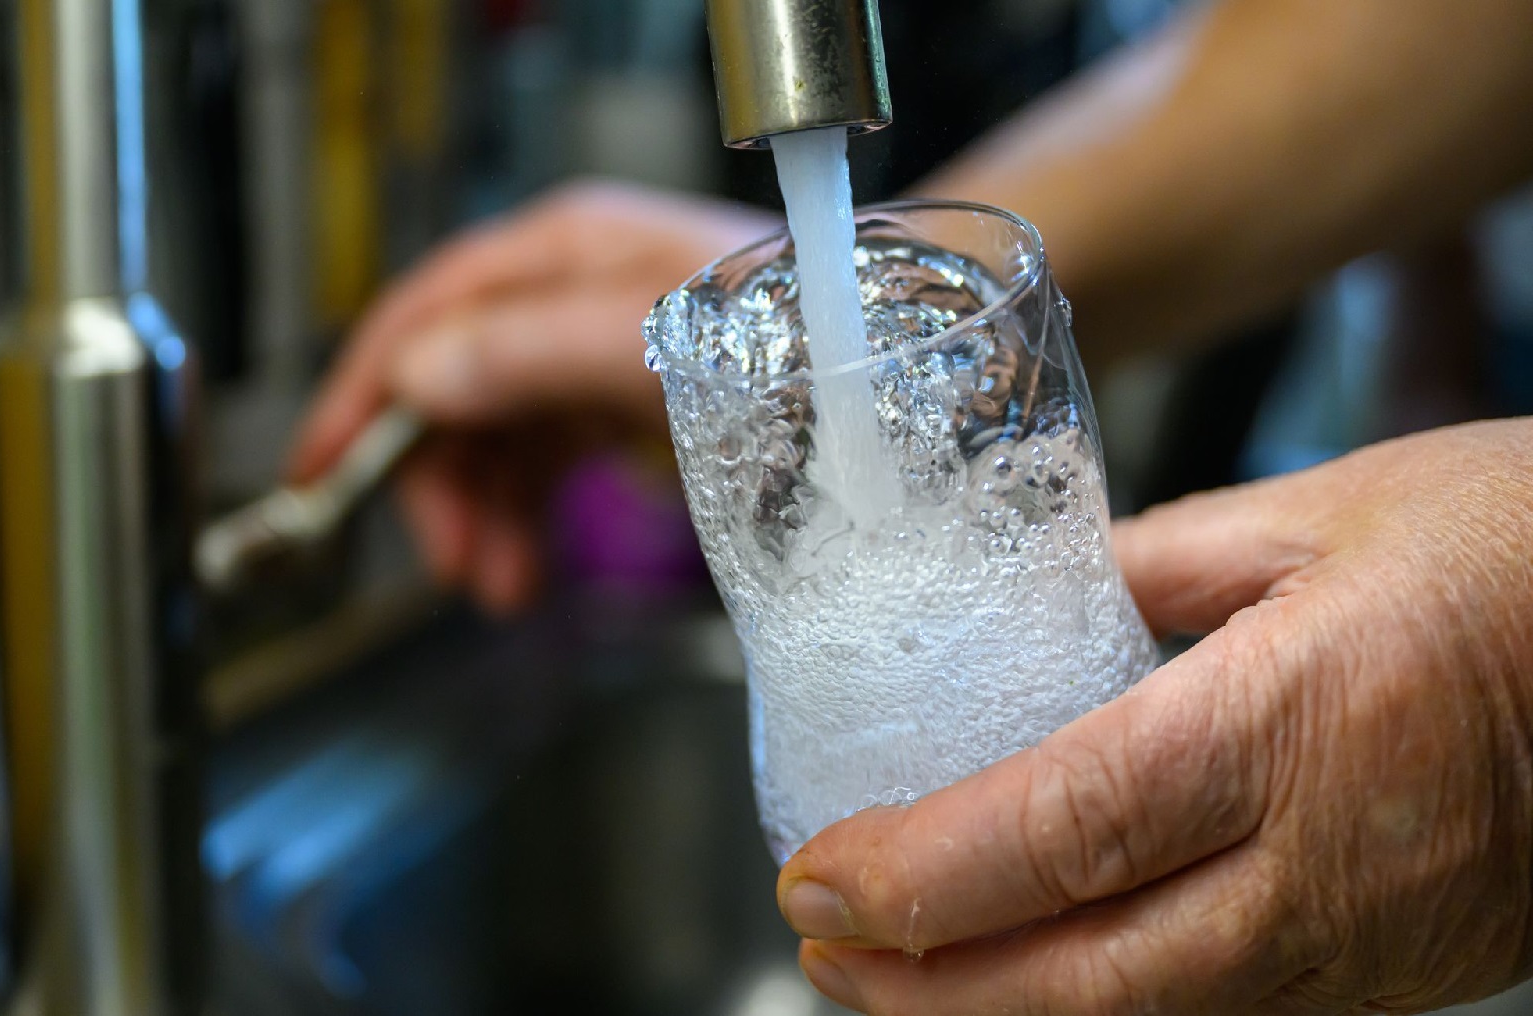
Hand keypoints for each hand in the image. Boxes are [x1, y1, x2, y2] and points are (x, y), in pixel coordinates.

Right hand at [289, 181, 776, 610]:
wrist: (900, 385)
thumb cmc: (803, 344)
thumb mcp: (662, 346)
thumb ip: (538, 351)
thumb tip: (422, 377)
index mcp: (567, 257)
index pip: (429, 312)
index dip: (365, 389)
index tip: (321, 469)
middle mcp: (570, 301)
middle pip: (453, 387)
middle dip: (438, 481)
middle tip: (454, 565)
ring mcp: (596, 358)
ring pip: (494, 438)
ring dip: (481, 515)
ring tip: (502, 586)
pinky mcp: (624, 413)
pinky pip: (543, 466)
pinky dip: (525, 519)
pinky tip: (530, 566)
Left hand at [774, 418, 1532, 1013]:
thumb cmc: (1523, 549)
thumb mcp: (1327, 512)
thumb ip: (1159, 562)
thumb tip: (1044, 594)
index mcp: (1292, 722)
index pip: (1061, 831)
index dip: (921, 875)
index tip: (820, 878)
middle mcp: (1327, 867)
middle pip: (1085, 979)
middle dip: (928, 987)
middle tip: (824, 948)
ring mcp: (1371, 946)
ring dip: (1004, 1011)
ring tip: (902, 972)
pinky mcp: (1403, 977)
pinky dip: (1111, 1010)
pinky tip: (1046, 975)